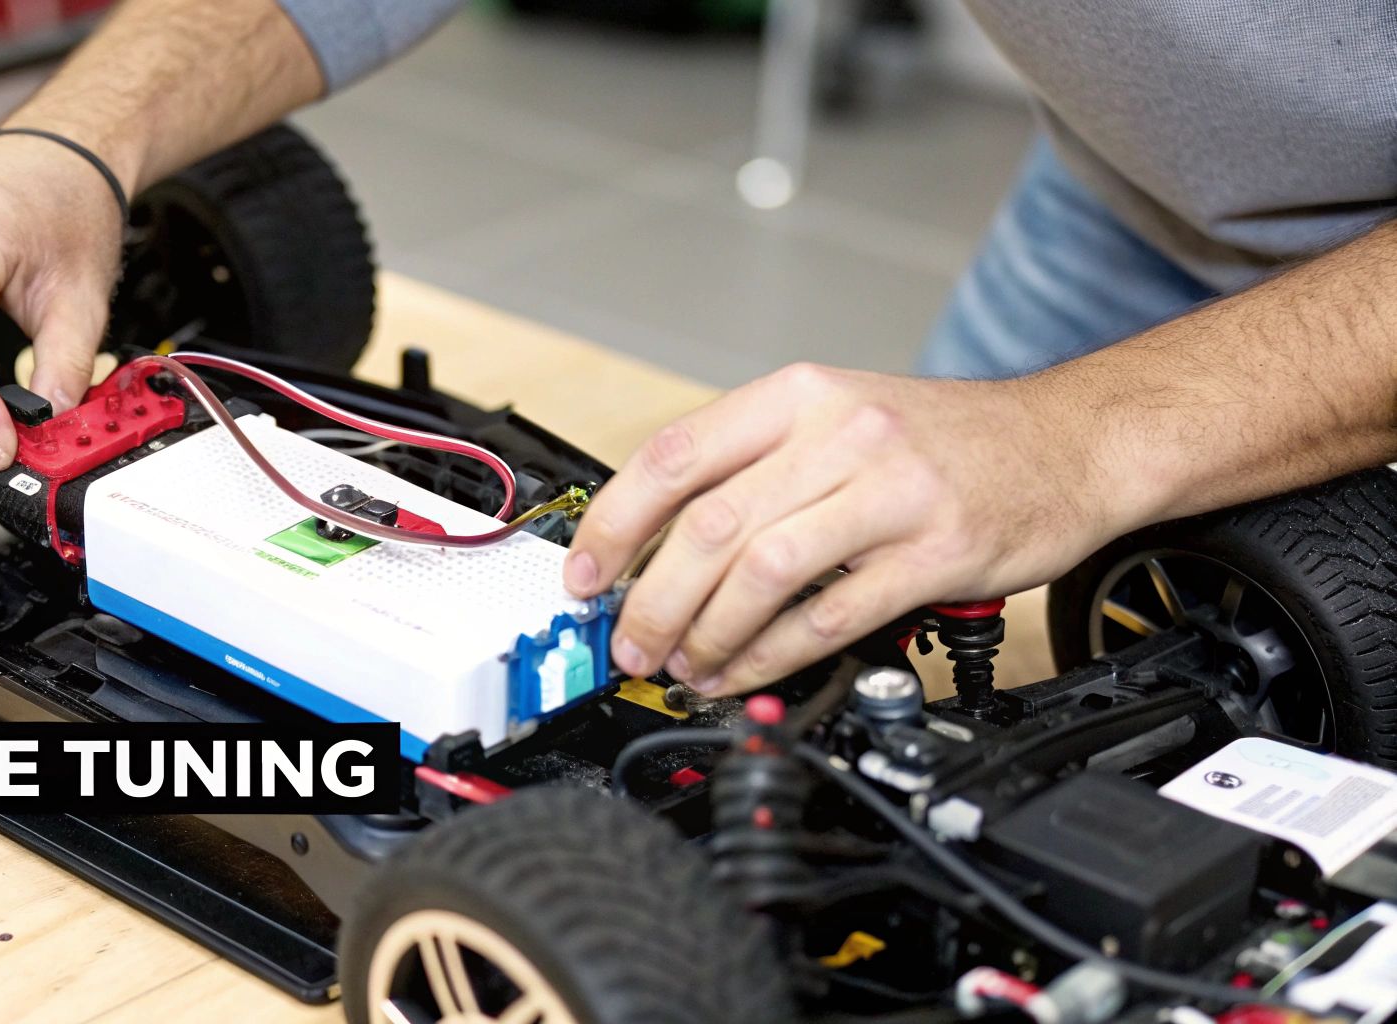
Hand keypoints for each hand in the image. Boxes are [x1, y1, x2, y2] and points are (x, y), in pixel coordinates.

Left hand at [562, 363, 1116, 696]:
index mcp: (799, 396)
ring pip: (761, 572)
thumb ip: (755, 466)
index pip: (676, 455)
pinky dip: (772, 656)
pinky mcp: (934, 553)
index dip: (615, 523)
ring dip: (706, 634)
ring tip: (684, 665)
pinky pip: (829, 615)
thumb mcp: (839, 416)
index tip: (586, 574)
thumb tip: (658, 540)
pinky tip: (745, 673)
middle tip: (629, 643)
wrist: (1069, 443)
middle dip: (651, 599)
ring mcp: (890, 492)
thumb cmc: (944, 440)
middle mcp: (840, 434)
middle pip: (710, 526)